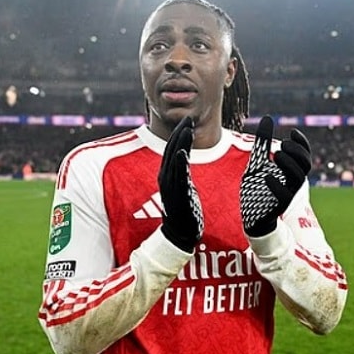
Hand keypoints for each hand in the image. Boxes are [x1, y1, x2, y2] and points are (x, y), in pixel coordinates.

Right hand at [158, 116, 203, 252]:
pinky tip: (183, 152)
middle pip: (171, 150)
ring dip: (180, 143)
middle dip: (179, 133)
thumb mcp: (183, 186)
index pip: (171, 149)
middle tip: (188, 119)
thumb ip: (182, 171)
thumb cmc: (184, 210)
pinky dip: (179, 163)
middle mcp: (165, 178)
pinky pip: (178, 177)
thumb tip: (186, 158)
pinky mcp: (177, 195)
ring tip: (187, 129)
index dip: (178, 134)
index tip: (187, 121)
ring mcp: (170, 186)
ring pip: (174, 160)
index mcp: (167, 174)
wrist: (180, 234)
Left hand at [240, 116, 311, 236]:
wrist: (251, 214)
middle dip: (297, 152)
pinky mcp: (277, 206)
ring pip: (297, 179)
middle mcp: (292, 182)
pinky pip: (283, 197)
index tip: (292, 132)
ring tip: (276, 154)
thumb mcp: (258, 161)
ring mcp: (287, 194)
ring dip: (289, 164)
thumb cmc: (258, 186)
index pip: (305, 156)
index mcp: (291, 171)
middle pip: (305, 165)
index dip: (303, 144)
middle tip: (283, 144)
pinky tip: (266, 175)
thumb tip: (268, 118)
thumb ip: (263, 142)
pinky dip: (276, 185)